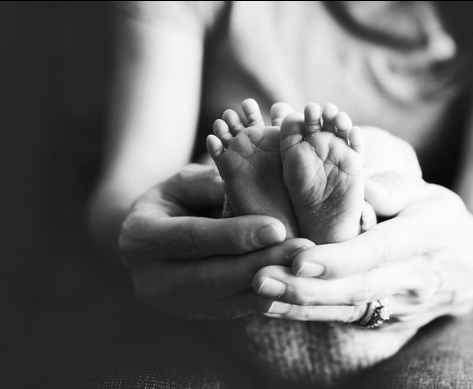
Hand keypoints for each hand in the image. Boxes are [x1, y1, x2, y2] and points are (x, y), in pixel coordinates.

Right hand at [119, 163, 313, 319]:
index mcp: (140, 237)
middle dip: (261, 264)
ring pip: (227, 300)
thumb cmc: (175, 199)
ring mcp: (173, 303)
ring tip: (305, 266)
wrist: (152, 237)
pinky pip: (235, 309)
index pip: (191, 238)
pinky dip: (265, 296)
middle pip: (212, 277)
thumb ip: (213, 186)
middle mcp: (152, 279)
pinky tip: (293, 282)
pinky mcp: (197, 314)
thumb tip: (255, 193)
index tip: (276, 228)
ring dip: (270, 284)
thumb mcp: (184, 182)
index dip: (234, 235)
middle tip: (302, 249)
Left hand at [252, 178, 472, 328]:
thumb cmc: (442, 218)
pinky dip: (310, 314)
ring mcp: (402, 305)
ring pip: (348, 310)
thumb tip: (361, 189)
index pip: (380, 250)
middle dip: (307, 288)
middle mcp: (415, 278)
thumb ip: (395, 188)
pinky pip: (347, 318)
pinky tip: (275, 308)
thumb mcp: (428, 193)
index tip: (299, 259)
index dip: (339, 259)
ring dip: (301, 306)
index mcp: (426, 236)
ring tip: (259, 296)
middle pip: (358, 287)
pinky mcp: (388, 320)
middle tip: (261, 280)